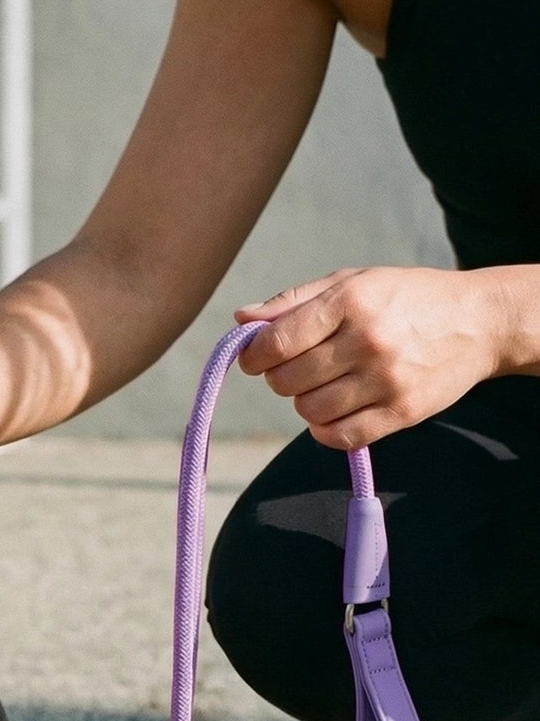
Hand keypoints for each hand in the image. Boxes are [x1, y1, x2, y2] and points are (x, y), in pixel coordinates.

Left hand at [234, 266, 519, 448]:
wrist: (481, 321)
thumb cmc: (404, 299)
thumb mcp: (352, 282)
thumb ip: (293, 302)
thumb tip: (240, 320)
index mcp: (350, 301)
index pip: (275, 343)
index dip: (253, 357)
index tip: (256, 359)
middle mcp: (368, 340)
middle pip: (286, 382)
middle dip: (282, 378)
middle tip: (303, 367)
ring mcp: (387, 379)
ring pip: (308, 411)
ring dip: (306, 402)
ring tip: (326, 384)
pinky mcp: (402, 412)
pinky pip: (339, 438)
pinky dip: (326, 430)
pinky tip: (336, 411)